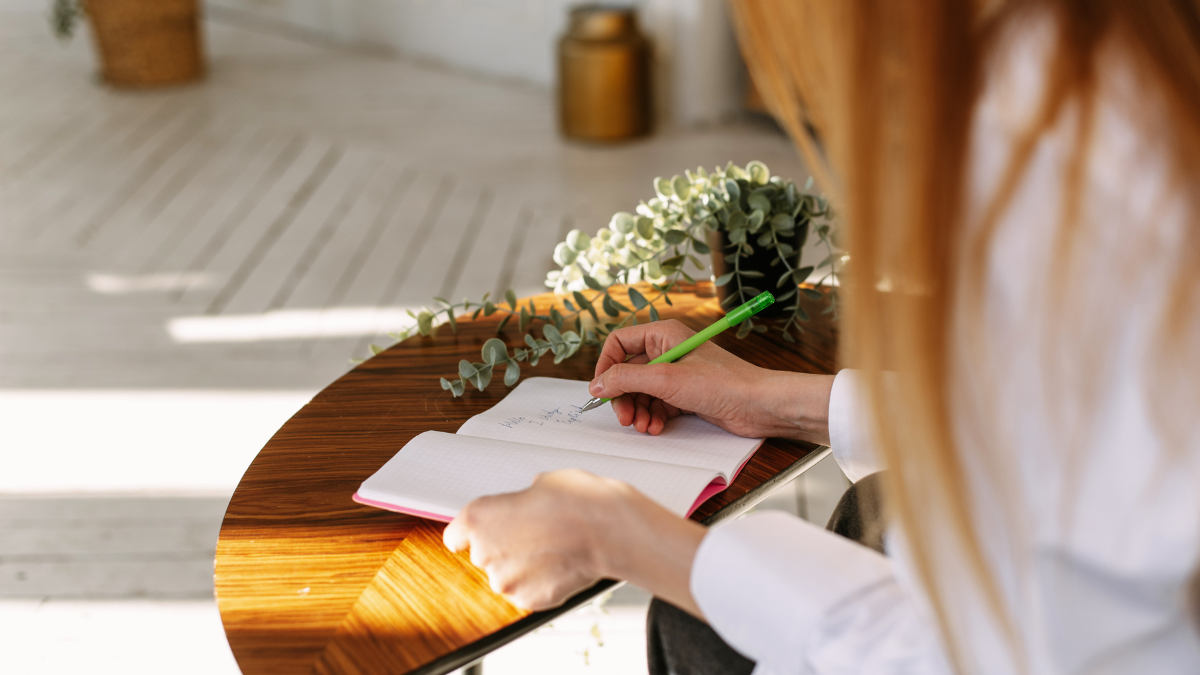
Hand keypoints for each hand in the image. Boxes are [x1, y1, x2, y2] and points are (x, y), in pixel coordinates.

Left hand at [443, 469, 704, 613]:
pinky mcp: (528, 600)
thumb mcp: (542, 483)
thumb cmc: (579, 502)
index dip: (469, 534)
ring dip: (524, 566)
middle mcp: (485, 552)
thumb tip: (525, 507)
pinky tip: (560, 564)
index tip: (474, 536)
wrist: (609, 531)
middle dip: (506, 545)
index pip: (455, 535)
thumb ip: (520, 501)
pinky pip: (528, 591)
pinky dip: (540, 582)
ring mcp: (506, 580)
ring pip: (508, 575)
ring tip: (553, 548)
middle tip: (535, 532)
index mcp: (479, 517)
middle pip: (485, 553)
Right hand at [589, 320, 834, 443]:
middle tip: (625, 418)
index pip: (619, 343)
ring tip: (644, 426)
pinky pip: (657, 405)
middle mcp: (668, 351)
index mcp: (663, 334)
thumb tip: (596, 384)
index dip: (606, 366)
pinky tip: (657, 428)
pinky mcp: (685, 395)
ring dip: (638, 411)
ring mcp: (677, 374)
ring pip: (642, 392)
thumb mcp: (666, 379)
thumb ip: (626, 379)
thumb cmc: (722, 383)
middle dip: (624, 396)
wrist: (759, 405)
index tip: (601, 389)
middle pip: (628, 372)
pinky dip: (653, 417)